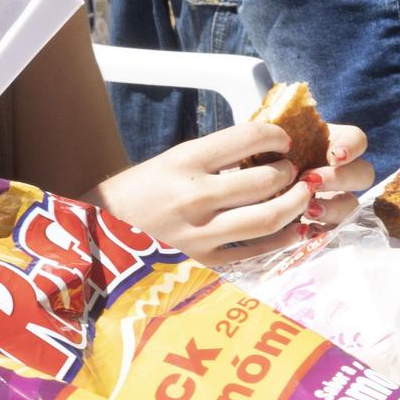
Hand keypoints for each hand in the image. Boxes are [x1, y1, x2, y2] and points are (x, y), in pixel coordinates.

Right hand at [94, 121, 371, 265]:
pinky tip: (292, 229)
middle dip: (290, 173)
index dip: (276, 136)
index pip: (247, 138)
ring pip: (269, 218)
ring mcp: (201, 233)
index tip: (283, 140)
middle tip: (295, 170)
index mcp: (183, 161)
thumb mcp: (165, 164)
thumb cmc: (132, 196)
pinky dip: (282, 239)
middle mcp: (194, 196)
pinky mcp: (205, 263)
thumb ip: (209, 161)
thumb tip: (257, 155)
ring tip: (302, 196)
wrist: (97, 238)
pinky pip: (256, 251)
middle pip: (266, 180)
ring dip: (295, 205)